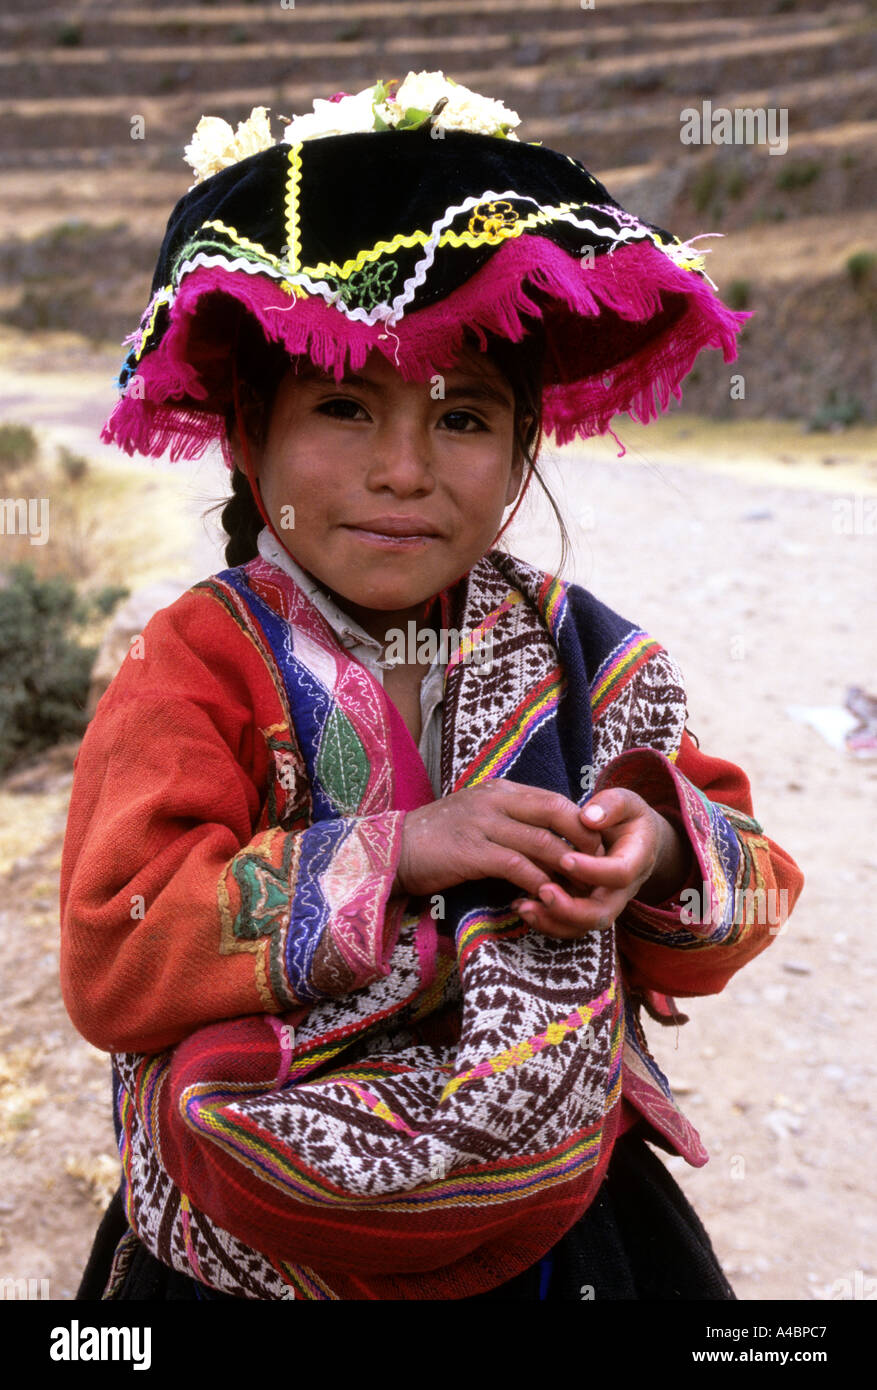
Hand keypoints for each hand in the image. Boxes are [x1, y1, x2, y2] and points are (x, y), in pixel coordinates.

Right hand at [391, 780, 604, 902]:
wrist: (392, 850)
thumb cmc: (437, 840)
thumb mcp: (477, 817)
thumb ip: (509, 819)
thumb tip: (548, 838)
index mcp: (499, 790)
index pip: (553, 799)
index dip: (581, 822)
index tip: (597, 847)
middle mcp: (494, 800)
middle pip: (556, 813)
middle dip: (584, 840)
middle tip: (600, 867)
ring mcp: (482, 823)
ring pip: (541, 842)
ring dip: (566, 868)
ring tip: (581, 889)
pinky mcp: (471, 851)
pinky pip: (517, 866)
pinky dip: (537, 883)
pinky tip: (546, 898)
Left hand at [509, 788, 694, 940]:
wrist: (634, 840)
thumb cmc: (626, 817)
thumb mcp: (626, 802)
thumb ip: (612, 805)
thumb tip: (588, 817)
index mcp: (636, 860)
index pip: (620, 874)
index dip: (594, 870)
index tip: (566, 858)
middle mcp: (622, 890)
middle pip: (602, 913)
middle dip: (571, 909)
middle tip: (542, 891)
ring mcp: (603, 903)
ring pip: (582, 926)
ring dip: (552, 921)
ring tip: (523, 907)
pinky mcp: (585, 908)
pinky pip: (567, 925)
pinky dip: (544, 921)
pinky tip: (520, 905)